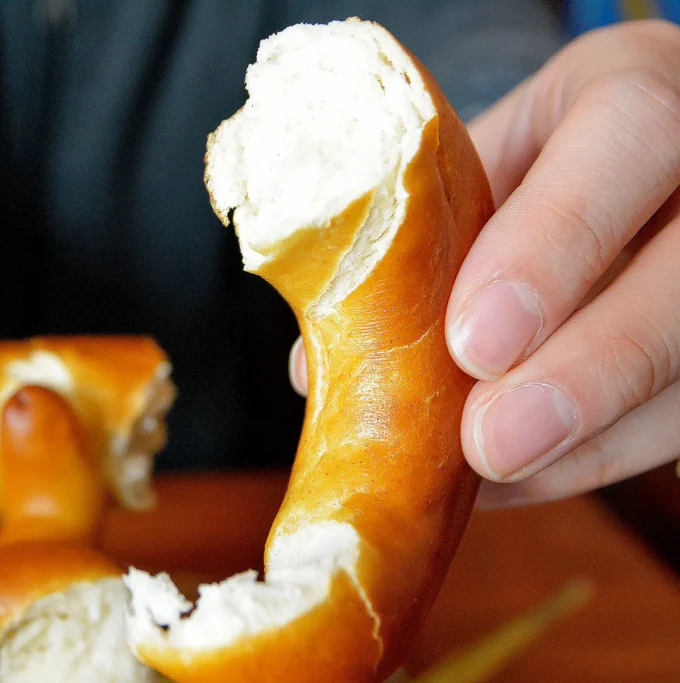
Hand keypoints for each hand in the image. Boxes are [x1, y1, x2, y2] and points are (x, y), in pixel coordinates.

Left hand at [290, 19, 679, 508]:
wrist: (620, 157)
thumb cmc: (533, 158)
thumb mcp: (481, 160)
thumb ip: (420, 239)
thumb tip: (312, 363)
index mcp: (637, 92)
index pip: (627, 141)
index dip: (551, 246)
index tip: (472, 342)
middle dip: (589, 370)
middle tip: (491, 441)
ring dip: (596, 436)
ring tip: (494, 473)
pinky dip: (599, 455)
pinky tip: (522, 477)